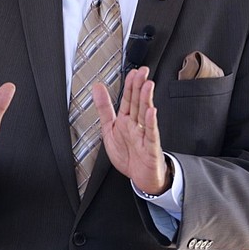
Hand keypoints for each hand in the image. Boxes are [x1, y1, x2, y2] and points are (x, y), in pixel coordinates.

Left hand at [92, 67, 169, 194]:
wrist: (139, 177)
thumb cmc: (127, 154)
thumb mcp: (109, 129)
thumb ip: (103, 108)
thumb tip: (97, 88)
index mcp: (126, 120)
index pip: (129, 99)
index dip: (130, 85)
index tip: (133, 72)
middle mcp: (136, 125)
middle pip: (138, 103)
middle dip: (140, 87)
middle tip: (143, 72)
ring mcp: (144, 135)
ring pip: (145, 115)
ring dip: (146, 100)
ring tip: (147, 85)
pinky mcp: (150, 147)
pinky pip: (150, 134)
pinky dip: (150, 122)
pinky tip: (151, 111)